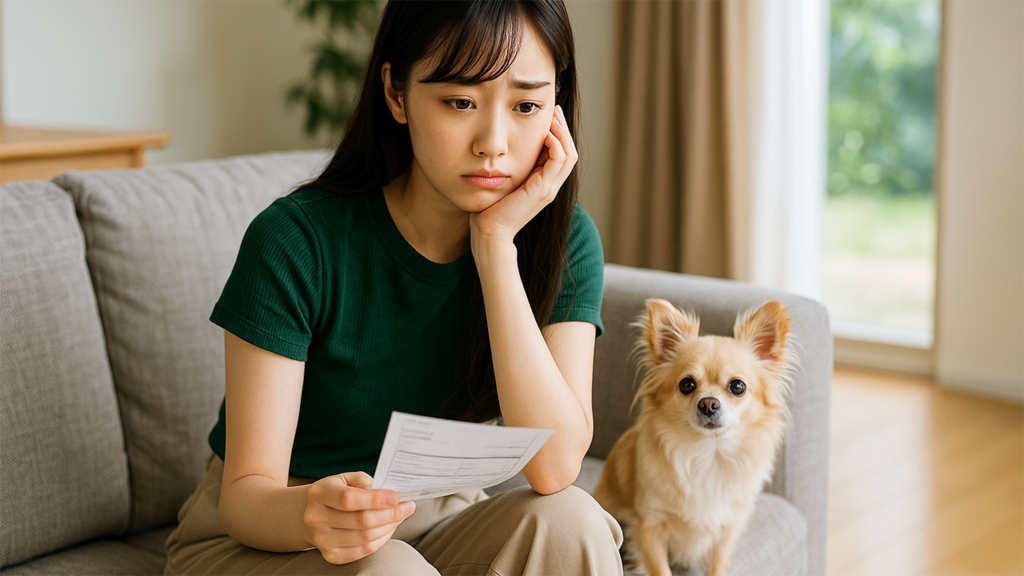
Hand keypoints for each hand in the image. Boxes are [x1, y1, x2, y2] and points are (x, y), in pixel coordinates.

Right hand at [302, 472, 415, 564]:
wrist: (312, 513)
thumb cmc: (336, 492)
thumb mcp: (345, 478)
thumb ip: (364, 481)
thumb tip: (386, 493)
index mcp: (319, 494)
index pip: (349, 499)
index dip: (375, 500)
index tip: (396, 497)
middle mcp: (316, 518)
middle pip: (361, 521)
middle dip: (390, 514)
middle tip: (408, 507)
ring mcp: (322, 540)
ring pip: (365, 537)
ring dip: (389, 526)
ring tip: (400, 516)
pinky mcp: (332, 555)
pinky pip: (364, 550)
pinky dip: (382, 539)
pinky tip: (389, 528)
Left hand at [470, 105, 577, 248]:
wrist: (489, 231)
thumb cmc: (491, 208)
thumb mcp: (504, 181)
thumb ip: (511, 167)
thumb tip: (503, 148)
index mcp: (543, 184)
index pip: (561, 154)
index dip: (558, 134)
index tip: (548, 116)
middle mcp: (550, 186)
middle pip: (570, 151)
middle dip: (563, 129)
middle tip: (554, 110)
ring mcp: (549, 188)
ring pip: (569, 154)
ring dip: (562, 132)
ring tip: (552, 117)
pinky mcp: (542, 189)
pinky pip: (558, 160)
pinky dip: (556, 144)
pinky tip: (545, 133)